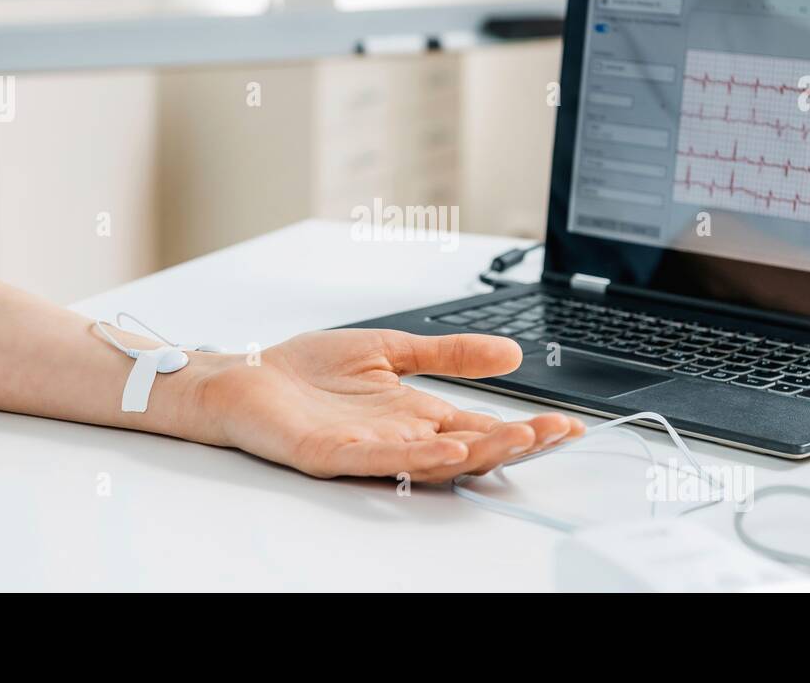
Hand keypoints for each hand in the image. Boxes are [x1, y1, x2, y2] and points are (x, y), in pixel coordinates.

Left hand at [174, 329, 585, 481]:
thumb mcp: (391, 348)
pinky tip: (448, 449)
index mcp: (414, 412)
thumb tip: (509, 353)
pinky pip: (381, 460)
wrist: (245, 376)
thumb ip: (447, 354)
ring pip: (433, 460)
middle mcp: (398, 435)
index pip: (480, 425)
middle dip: (515, 441)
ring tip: (518, 441)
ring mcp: (368, 448)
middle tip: (555, 434)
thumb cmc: (306, 370)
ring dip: (478, 453)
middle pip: (467, 447)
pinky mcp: (333, 454)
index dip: (522, 426)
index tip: (564, 425)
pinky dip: (417, 456)